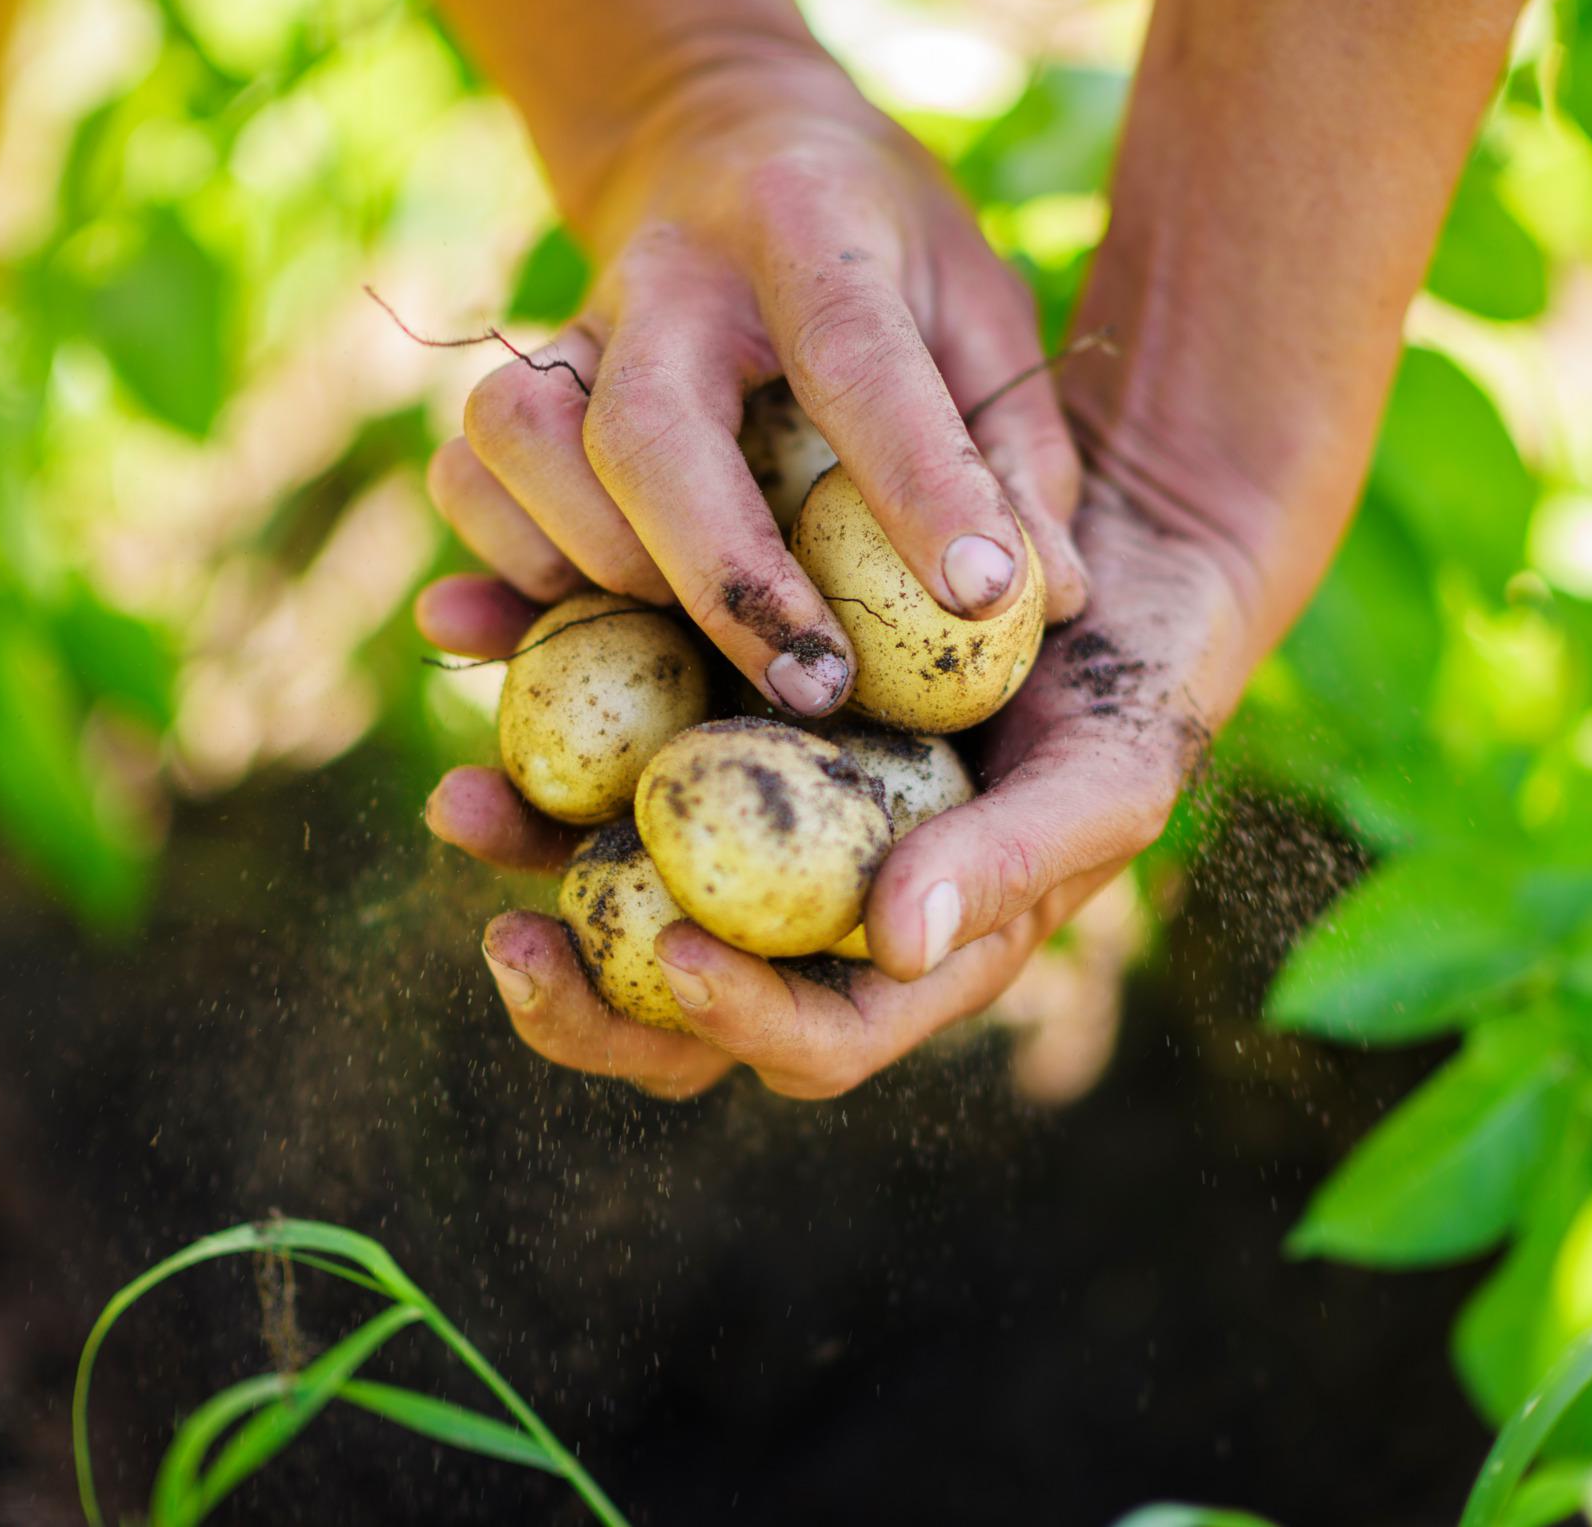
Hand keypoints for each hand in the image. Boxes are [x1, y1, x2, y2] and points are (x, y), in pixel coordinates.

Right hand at [421, 51, 1087, 718]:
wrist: (718, 133)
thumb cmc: (882, 248)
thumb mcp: (981, 302)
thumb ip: (1019, 448)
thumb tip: (1049, 603)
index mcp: (810, 227)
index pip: (858, 355)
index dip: (920, 482)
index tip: (985, 597)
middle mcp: (670, 273)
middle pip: (647, 430)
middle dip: (729, 580)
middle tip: (818, 690)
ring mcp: (574, 323)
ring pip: (522, 447)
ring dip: (599, 568)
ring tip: (690, 636)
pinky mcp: (514, 379)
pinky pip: (467, 480)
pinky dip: (510, 562)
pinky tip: (591, 606)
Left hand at [421, 453, 1265, 1098]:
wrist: (1107, 552)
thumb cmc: (1135, 688)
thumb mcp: (1103, 777)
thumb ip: (1010, 864)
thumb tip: (894, 949)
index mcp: (902, 956)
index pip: (812, 1039)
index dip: (739, 1024)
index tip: (678, 963)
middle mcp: (808, 901)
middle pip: (674, 1001)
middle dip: (580, 1000)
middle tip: (507, 942)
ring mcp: (749, 805)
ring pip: (611, 865)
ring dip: (525, 847)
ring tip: (456, 800)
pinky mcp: (706, 701)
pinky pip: (605, 721)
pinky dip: (537, 687)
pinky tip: (474, 637)